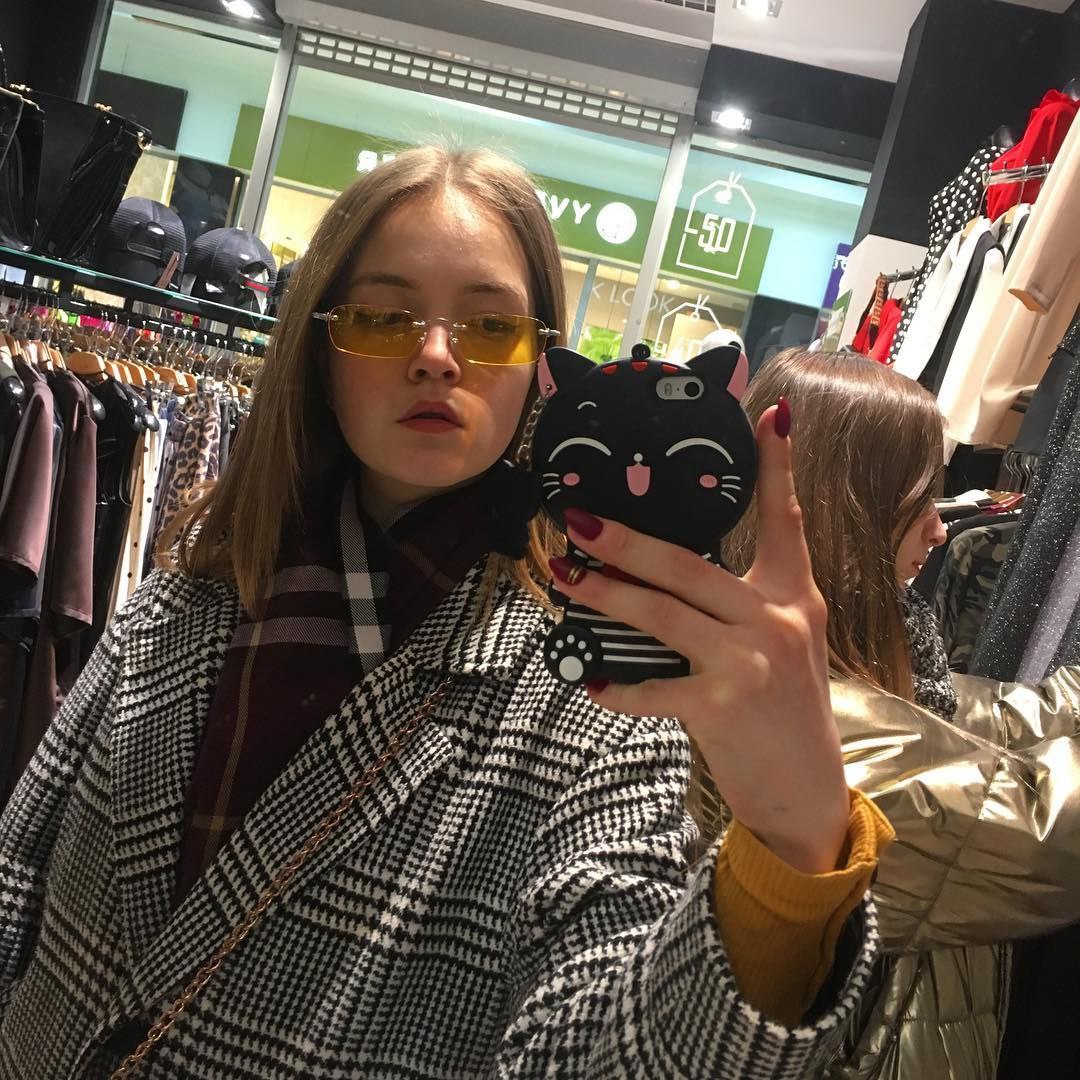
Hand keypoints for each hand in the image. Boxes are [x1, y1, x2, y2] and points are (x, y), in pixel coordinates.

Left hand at [548, 402, 848, 873]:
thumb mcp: (785, 640)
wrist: (808, 789)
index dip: (778, 467)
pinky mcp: (722, 706)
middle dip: (627, 540)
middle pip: (689, 565)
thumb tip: (673, 569)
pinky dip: (616, 687)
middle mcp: (775, 619)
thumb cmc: (786, 708)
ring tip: (566, 576)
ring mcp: (749, 661)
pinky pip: (653, 690)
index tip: (771, 415)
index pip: (787, 519)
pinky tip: (588, 679)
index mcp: (793, 594)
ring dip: (607, 595)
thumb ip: (745, 601)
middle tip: (578, 518)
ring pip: (663, 614)